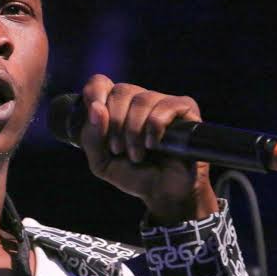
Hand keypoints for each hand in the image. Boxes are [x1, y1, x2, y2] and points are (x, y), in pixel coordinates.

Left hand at [79, 74, 218, 224]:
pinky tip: (153, 145)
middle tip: (118, 149)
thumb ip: (91, 137)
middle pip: (121, 91)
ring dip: (133, 131)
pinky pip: (166, 106)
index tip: (95, 114)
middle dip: (115, 123)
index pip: (100, 82)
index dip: (95, 93)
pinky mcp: (185, 109)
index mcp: (115, 106)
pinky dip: (154, 127)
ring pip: (142, 99)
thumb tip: (96, 108)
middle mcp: (138, 99)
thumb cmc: (133, 174)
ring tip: (136, 155)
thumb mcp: (101, 161)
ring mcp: (162, 102)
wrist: (163, 193)